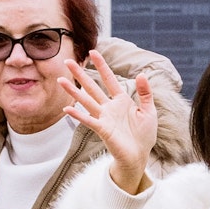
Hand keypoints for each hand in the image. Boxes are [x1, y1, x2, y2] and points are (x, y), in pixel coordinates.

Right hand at [59, 49, 157, 193]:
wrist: (140, 156)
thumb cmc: (144, 135)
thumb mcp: (149, 111)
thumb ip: (145, 93)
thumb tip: (142, 74)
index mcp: (121, 101)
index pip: (110, 79)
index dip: (102, 66)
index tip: (93, 52)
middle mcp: (109, 107)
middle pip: (92, 87)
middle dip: (80, 74)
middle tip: (67, 61)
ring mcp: (104, 118)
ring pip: (86, 101)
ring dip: (73, 91)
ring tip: (60, 81)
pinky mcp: (102, 130)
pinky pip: (88, 120)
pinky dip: (78, 114)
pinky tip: (67, 108)